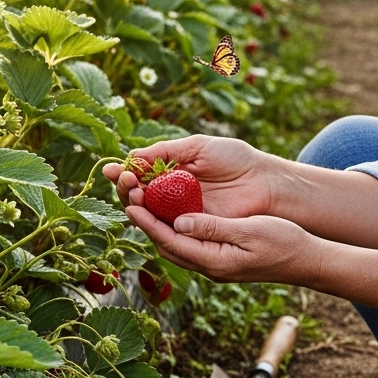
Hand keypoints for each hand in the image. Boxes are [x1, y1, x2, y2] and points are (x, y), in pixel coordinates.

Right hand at [103, 134, 279, 217]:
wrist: (266, 182)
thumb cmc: (235, 159)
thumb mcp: (197, 147)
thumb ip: (165, 152)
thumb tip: (132, 157)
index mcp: (171, 172)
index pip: (139, 175)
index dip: (123, 174)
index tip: (111, 170)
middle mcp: (172, 195)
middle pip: (138, 197)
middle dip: (126, 189)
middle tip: (126, 180)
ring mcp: (181, 213)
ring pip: (148, 214)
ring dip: (135, 204)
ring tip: (134, 192)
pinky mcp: (193, 229)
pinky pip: (167, 228)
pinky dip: (153, 221)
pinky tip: (145, 210)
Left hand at [124, 205, 314, 283]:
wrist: (307, 261)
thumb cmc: (284, 242)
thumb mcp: (249, 231)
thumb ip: (213, 227)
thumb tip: (178, 222)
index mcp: (214, 261)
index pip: (171, 241)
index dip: (148, 222)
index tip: (130, 204)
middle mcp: (209, 266)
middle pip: (165, 245)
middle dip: (145, 222)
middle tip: (128, 196)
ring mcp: (213, 264)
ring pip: (174, 245)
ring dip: (156, 224)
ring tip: (141, 200)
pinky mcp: (219, 257)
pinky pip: (187, 242)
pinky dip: (172, 226)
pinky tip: (168, 209)